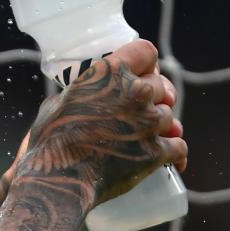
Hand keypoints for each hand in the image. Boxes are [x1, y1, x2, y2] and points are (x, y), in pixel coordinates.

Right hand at [18, 40, 187, 203]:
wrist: (59, 179)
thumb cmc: (50, 142)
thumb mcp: (57, 103)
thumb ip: (77, 94)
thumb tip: (76, 98)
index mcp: (109, 73)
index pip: (146, 52)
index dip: (147, 64)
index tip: (144, 73)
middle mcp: (134, 91)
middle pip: (160, 87)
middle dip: (154, 99)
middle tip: (142, 111)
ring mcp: (148, 122)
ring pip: (170, 117)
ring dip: (162, 127)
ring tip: (145, 138)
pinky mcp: (157, 152)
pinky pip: (179, 147)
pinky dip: (174, 153)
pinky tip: (170, 159)